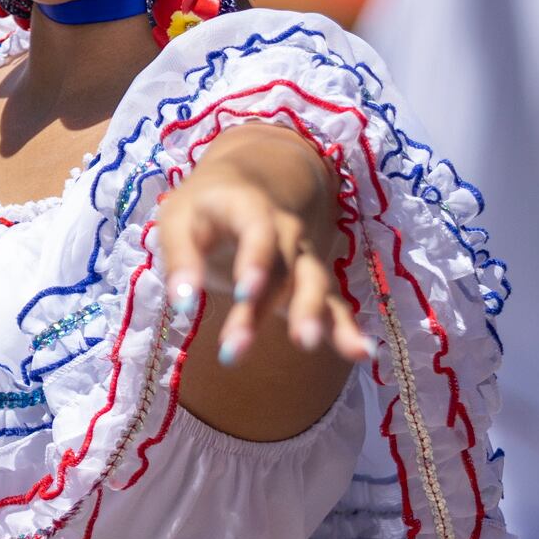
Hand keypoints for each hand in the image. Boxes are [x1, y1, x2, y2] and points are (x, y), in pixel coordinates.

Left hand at [155, 159, 370, 368]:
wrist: (244, 185)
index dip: (256, 259)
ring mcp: (302, 257)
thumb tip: (182, 307)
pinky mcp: (310, 283)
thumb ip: (181, 261)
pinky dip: (346, 328)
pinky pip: (333, 304)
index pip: (259, 230)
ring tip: (312, 345)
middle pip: (290, 266)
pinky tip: (361, 353)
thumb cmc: (203, 209)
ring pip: (314, 284)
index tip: (244, 293)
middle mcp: (286, 231)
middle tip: (284, 342)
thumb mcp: (177, 221)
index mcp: (251, 207)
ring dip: (314, 316)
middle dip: (287, 305)